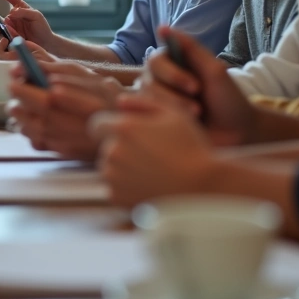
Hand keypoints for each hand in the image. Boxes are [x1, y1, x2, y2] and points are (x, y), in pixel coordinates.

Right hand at [0, 0, 57, 51]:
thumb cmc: (42, 28)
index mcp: (21, 10)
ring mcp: (12, 28)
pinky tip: (6, 37)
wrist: (45, 44)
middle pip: (1, 15)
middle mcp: (14, 18)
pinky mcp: (11, 37)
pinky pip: (3, 35)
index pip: (13, 0)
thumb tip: (12, 12)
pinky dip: (2, 35)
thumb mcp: (36, 16)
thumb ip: (24, 12)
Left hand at [7, 59, 122, 157]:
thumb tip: (28, 64)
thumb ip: (55, 68)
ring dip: (22, 115)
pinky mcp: (60, 151)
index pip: (24, 92)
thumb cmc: (109, 99)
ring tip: (31, 105)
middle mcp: (54, 124)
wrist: (128, 128)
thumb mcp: (86, 75)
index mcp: (58, 101)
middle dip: (17, 98)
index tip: (15, 76)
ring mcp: (56, 140)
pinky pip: (35, 141)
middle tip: (21, 89)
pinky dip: (33, 131)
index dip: (18, 83)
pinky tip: (43, 122)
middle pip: (20, 111)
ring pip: (24, 127)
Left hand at [92, 94, 218, 207]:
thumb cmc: (191, 148)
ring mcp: (112, 175)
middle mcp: (113, 151)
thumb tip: (120, 102)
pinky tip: (148, 185)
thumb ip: (144, 103)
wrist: (201, 188)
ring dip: (122, 168)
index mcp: (124, 128)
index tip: (126, 135)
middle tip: (149, 156)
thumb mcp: (174, 116)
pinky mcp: (115, 196)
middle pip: (106, 147)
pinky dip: (125, 188)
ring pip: (109, 168)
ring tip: (151, 171)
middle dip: (120, 149)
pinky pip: (113, 188)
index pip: (97, 124)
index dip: (110, 128)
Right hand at [141, 27, 254, 146]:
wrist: (237, 133)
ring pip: (146, 99)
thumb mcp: (214, 69)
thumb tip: (162, 26)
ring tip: (196, 115)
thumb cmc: (228, 100)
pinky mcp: (156, 120)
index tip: (196, 87)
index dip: (172, 74)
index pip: (155, 60)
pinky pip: (147, 116)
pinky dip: (165, 118)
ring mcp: (158, 102)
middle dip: (173, 93)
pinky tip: (184, 124)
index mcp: (174, 64)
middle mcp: (161, 80)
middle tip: (198, 105)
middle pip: (147, 80)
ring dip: (173, 106)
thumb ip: (189, 47)